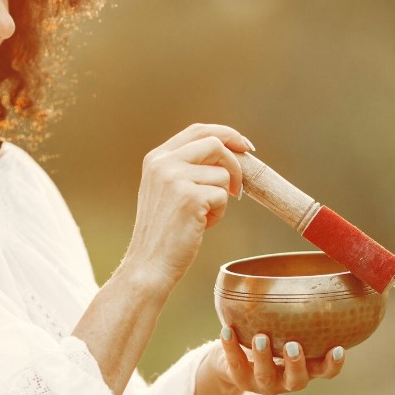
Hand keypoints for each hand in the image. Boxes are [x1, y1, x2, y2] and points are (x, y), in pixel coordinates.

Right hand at [122, 123, 252, 292]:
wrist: (149, 264)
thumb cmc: (164, 232)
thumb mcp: (167, 190)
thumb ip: (187, 168)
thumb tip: (230, 154)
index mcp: (156, 158)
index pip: (198, 130)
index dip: (226, 134)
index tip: (245, 146)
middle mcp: (163, 163)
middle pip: (215, 144)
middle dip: (235, 164)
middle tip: (238, 188)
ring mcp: (175, 178)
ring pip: (222, 175)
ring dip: (222, 198)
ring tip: (203, 217)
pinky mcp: (189, 197)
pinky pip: (222, 196)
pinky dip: (219, 214)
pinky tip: (201, 226)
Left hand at [210, 327, 345, 394]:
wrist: (234, 364)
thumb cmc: (272, 340)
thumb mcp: (289, 333)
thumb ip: (301, 317)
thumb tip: (321, 277)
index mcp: (304, 368)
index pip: (325, 371)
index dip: (333, 364)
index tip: (339, 349)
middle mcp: (285, 380)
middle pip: (297, 380)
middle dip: (296, 363)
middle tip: (293, 345)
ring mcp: (262, 382)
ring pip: (265, 374)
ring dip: (264, 356)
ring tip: (261, 337)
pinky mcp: (239, 378)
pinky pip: (234, 363)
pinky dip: (231, 346)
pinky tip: (227, 330)